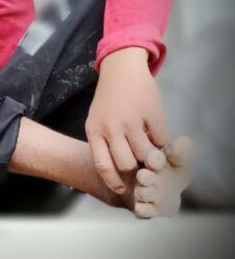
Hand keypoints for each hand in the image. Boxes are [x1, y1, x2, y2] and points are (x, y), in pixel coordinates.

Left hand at [85, 47, 169, 198]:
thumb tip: (117, 174)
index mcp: (95, 131)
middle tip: (143, 169)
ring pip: (146, 154)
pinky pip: (161, 139)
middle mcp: (111, 127)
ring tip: (152, 154)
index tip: (122, 190)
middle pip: (126, 164)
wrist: (121, 69)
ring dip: (152, 158)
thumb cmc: (109, 99)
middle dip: (136, 170)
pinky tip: (159, 137)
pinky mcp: (150, 112)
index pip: (102, 165)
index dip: (113, 182)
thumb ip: (103, 144)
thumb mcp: (97, 120)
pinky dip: (162, 142)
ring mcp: (131, 119)